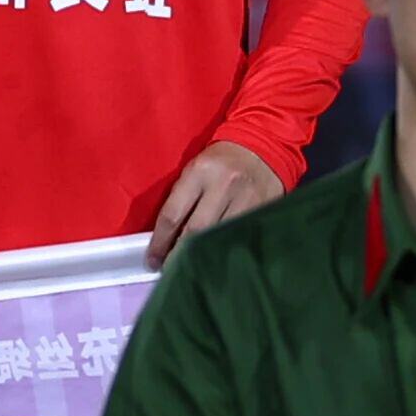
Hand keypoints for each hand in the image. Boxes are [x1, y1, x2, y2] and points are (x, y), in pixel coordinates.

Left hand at [148, 139, 291, 267]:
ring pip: (219, 238)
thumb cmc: (220, 161)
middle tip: (169, 270)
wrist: (263, 146)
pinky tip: (218, 260)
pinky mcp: (263, 209)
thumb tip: (167, 236)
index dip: (160, 242)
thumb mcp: (196, 169)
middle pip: (195, 231)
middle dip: (178, 254)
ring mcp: (246, 199)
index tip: (153, 260)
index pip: (172, 215)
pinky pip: (240, 237)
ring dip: (203, 257)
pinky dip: (226, 250)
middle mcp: (223, 186)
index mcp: (200, 173)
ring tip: (192, 269)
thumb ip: (183, 198)